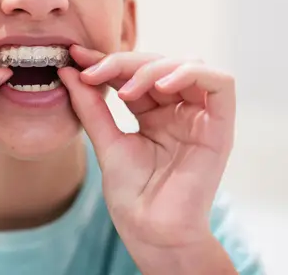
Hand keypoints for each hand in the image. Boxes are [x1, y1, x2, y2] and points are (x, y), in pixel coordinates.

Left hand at [58, 46, 235, 249]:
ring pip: (187, 65)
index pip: (133, 72)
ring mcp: (200, 117)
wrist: (150, 230)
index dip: (106, 60)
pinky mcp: (220, 127)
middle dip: (123, 62)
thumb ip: (90, 105)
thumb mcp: (104, 140)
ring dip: (153, 67)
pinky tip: (160, 86)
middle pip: (158, 63)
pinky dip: (190, 73)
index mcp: (153, 113)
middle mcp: (178, 110)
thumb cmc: (131, 194)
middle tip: (92, 72)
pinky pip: (220, 83)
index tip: (74, 57)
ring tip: (125, 89)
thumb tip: (68, 70)